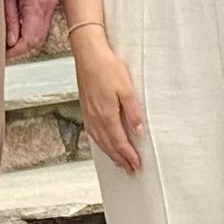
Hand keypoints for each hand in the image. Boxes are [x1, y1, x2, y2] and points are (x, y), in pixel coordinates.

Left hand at [4, 0, 60, 61]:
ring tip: (11, 41)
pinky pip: (44, 25)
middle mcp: (48, 8)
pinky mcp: (52, 4)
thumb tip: (10, 40)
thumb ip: (10, 18)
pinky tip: (21, 30)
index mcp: (36, 6)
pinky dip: (33, 32)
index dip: (16, 50)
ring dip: (27, 41)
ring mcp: (52, 6)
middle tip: (5, 49)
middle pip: (37, 40)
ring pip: (42, 35)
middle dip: (21, 48)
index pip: (29, 40)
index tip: (4, 52)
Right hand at [71, 34, 146, 175]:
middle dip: (120, 159)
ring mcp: (88, 114)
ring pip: (100, 141)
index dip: (128, 155)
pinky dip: (100, 142)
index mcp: (107, 115)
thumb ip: (133, 112)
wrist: (88, 53)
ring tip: (118, 161)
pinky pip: (92, 132)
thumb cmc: (106, 66)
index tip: (136, 165)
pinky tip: (103, 142)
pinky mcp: (85, 108)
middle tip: (130, 170)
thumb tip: (138, 131)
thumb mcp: (127, 88)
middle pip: (109, 145)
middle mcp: (96, 118)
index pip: (120, 142)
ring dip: (110, 153)